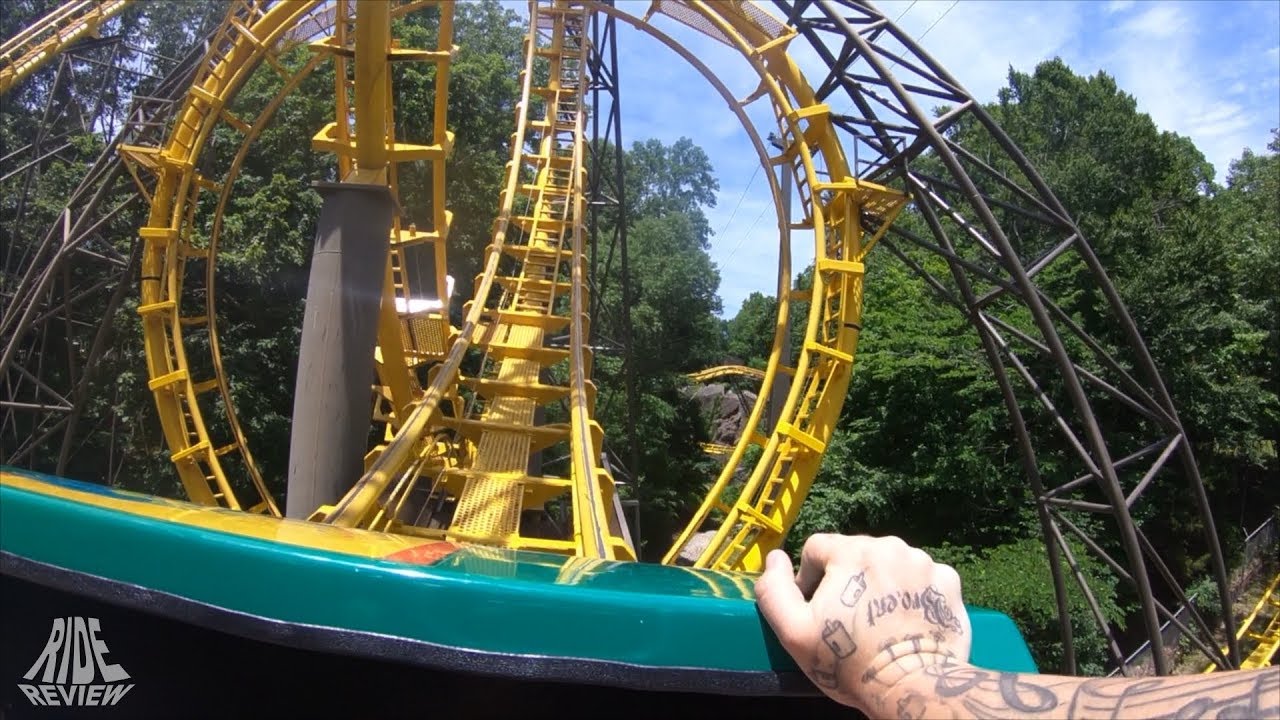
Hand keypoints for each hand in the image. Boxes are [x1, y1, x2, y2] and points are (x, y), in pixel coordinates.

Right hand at [754, 534, 971, 712]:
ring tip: (880, 622)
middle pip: (855, 552)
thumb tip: (775, 558)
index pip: (817, 548)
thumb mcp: (793, 631)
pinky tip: (907, 621)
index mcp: (852, 551)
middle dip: (848, 580)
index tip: (818, 610)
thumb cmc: (849, 662)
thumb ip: (774, 589)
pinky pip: (921, 577)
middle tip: (850, 620)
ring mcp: (924, 563)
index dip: (809, 579)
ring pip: (889, 562)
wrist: (912, 687)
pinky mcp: (949, 583)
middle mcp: (891, 546)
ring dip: (881, 583)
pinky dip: (912, 592)